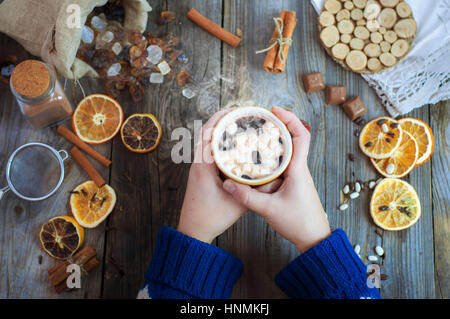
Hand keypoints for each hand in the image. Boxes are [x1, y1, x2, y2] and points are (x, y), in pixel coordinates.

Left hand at [177, 109, 280, 243]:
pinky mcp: (199, 173)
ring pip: (205, 141)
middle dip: (221, 120)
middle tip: (240, 114)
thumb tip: (276, 179)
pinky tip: (231, 146)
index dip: (221, 118)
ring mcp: (197, 168)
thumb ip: (256, 191)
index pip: (208, 133)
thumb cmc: (211, 218)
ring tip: (236, 125)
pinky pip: (207, 151)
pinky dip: (217, 143)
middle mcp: (197, 163)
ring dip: (218, 131)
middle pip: (206, 132)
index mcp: (203, 166)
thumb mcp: (238, 203)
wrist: (193, 230)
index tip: (237, 111)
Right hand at [222, 106, 330, 251]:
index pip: (301, 136)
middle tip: (260, 118)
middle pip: (294, 137)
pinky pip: (284, 161)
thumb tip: (227, 184)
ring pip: (288, 149)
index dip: (290, 119)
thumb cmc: (299, 223)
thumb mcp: (269, 209)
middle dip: (279, 124)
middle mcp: (299, 168)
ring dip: (276, 138)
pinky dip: (273, 153)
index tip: (274, 111)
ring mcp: (297, 175)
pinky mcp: (293, 182)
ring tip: (258, 132)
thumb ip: (247, 197)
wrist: (314, 238)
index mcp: (298, 169)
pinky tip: (259, 157)